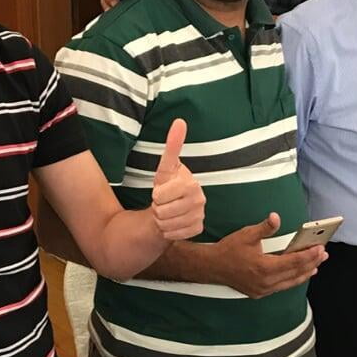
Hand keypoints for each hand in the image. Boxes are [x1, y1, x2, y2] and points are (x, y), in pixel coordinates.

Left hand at [149, 119, 204, 240]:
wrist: (173, 207)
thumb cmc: (168, 185)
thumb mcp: (166, 167)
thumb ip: (173, 145)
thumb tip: (180, 121)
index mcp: (192, 184)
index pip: (160, 196)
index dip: (156, 195)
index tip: (162, 190)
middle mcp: (200, 200)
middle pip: (162, 212)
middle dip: (158, 208)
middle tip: (165, 202)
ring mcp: (200, 216)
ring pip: (166, 225)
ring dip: (162, 220)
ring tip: (168, 211)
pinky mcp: (198, 230)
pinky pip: (174, 235)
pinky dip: (169, 231)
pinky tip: (174, 222)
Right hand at [208, 213, 324, 297]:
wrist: (212, 267)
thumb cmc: (229, 249)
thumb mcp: (247, 234)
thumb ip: (265, 227)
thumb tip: (276, 217)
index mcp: (265, 267)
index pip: (294, 262)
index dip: (309, 255)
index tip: (320, 249)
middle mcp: (266, 282)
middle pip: (295, 273)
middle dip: (312, 263)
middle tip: (324, 254)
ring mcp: (263, 289)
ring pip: (290, 282)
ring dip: (305, 273)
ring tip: (316, 265)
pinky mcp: (260, 292)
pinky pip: (282, 286)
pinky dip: (293, 279)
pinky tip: (299, 274)